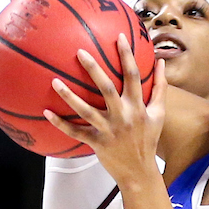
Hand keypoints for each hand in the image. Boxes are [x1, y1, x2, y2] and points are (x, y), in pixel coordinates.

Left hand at [44, 35, 165, 186]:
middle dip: (93, 69)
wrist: (140, 171)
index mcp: (138, 107)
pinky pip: (75, 132)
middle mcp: (123, 116)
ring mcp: (109, 130)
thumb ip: (160, 88)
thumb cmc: (148, 139)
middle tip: (80, 52)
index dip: (127, 56)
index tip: (120, 37)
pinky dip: (60, 123)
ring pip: (86, 110)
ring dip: (69, 96)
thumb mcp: (159, 114)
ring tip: (54, 80)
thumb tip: (161, 63)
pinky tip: (47, 111)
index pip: (133, 76)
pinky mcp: (97, 143)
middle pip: (107, 89)